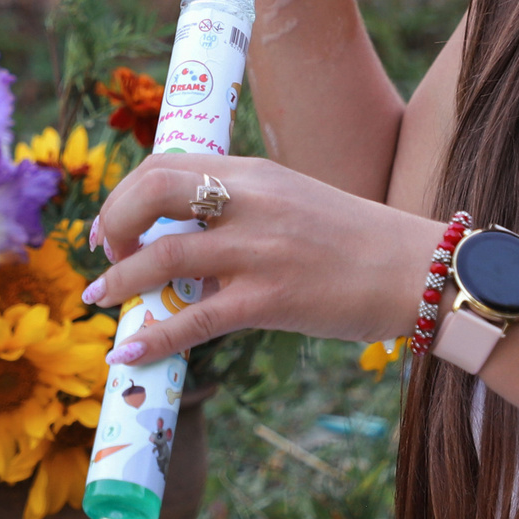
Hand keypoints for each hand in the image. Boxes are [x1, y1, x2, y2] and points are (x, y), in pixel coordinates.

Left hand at [84, 152, 443, 360]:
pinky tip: (129, 354)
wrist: (417, 270)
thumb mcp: (292, 202)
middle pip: (152, 190)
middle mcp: (249, 200)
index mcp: (253, 172)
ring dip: (120, 279)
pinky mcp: (269, 299)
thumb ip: (239, 210)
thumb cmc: (356, 242)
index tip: (115, 224)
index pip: (166, 164)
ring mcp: (258, 249)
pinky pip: (195, 319)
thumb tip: (182, 245)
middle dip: (114, 221)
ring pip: (163, 256)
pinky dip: (154, 336)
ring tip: (102, 299)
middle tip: (105, 254)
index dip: (126, 192)